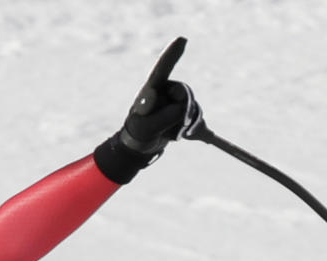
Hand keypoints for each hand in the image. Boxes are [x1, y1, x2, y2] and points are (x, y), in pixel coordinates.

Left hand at [94, 37, 203, 183]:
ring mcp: (175, 100)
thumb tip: (182, 108)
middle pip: (185, 93)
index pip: (162, 70)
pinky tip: (197, 138)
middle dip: (183, 112)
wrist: (140, 145)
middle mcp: (165, 90)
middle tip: (173, 131)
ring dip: (186, 125)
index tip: (182, 39)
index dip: (172, 55)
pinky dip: (196, 130)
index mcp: (151, 90)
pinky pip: (197, 119)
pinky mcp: (183, 112)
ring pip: (193, 108)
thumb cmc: (138, 133)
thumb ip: (165, 116)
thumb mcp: (147, 128)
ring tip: (170, 135)